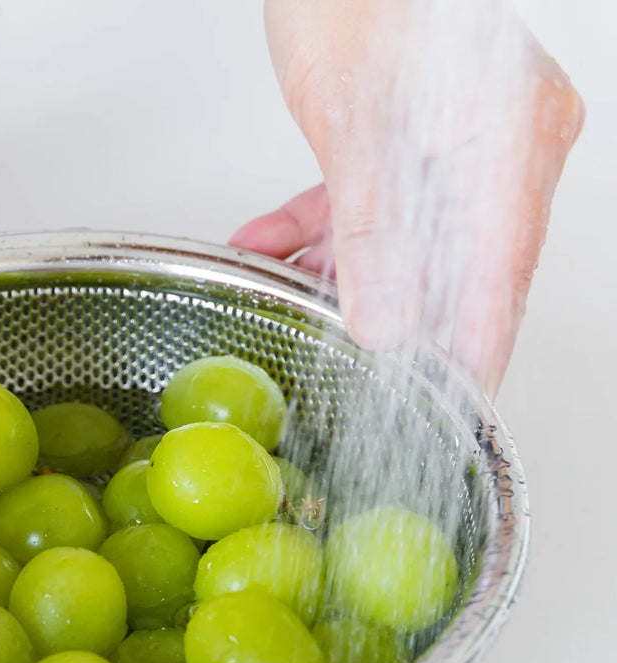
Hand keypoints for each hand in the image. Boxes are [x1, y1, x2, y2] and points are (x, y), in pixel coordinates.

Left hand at [232, 0, 583, 394]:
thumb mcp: (355, 125)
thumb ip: (370, 234)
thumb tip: (381, 325)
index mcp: (514, 149)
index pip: (498, 287)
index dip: (471, 359)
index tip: (449, 414)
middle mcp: (501, 153)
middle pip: (452, 273)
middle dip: (391, 323)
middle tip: (350, 368)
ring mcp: (460, 147)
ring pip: (403, 244)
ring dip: (338, 275)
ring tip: (285, 295)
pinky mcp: (414, 141)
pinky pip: (372, 207)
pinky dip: (322, 229)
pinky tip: (271, 242)